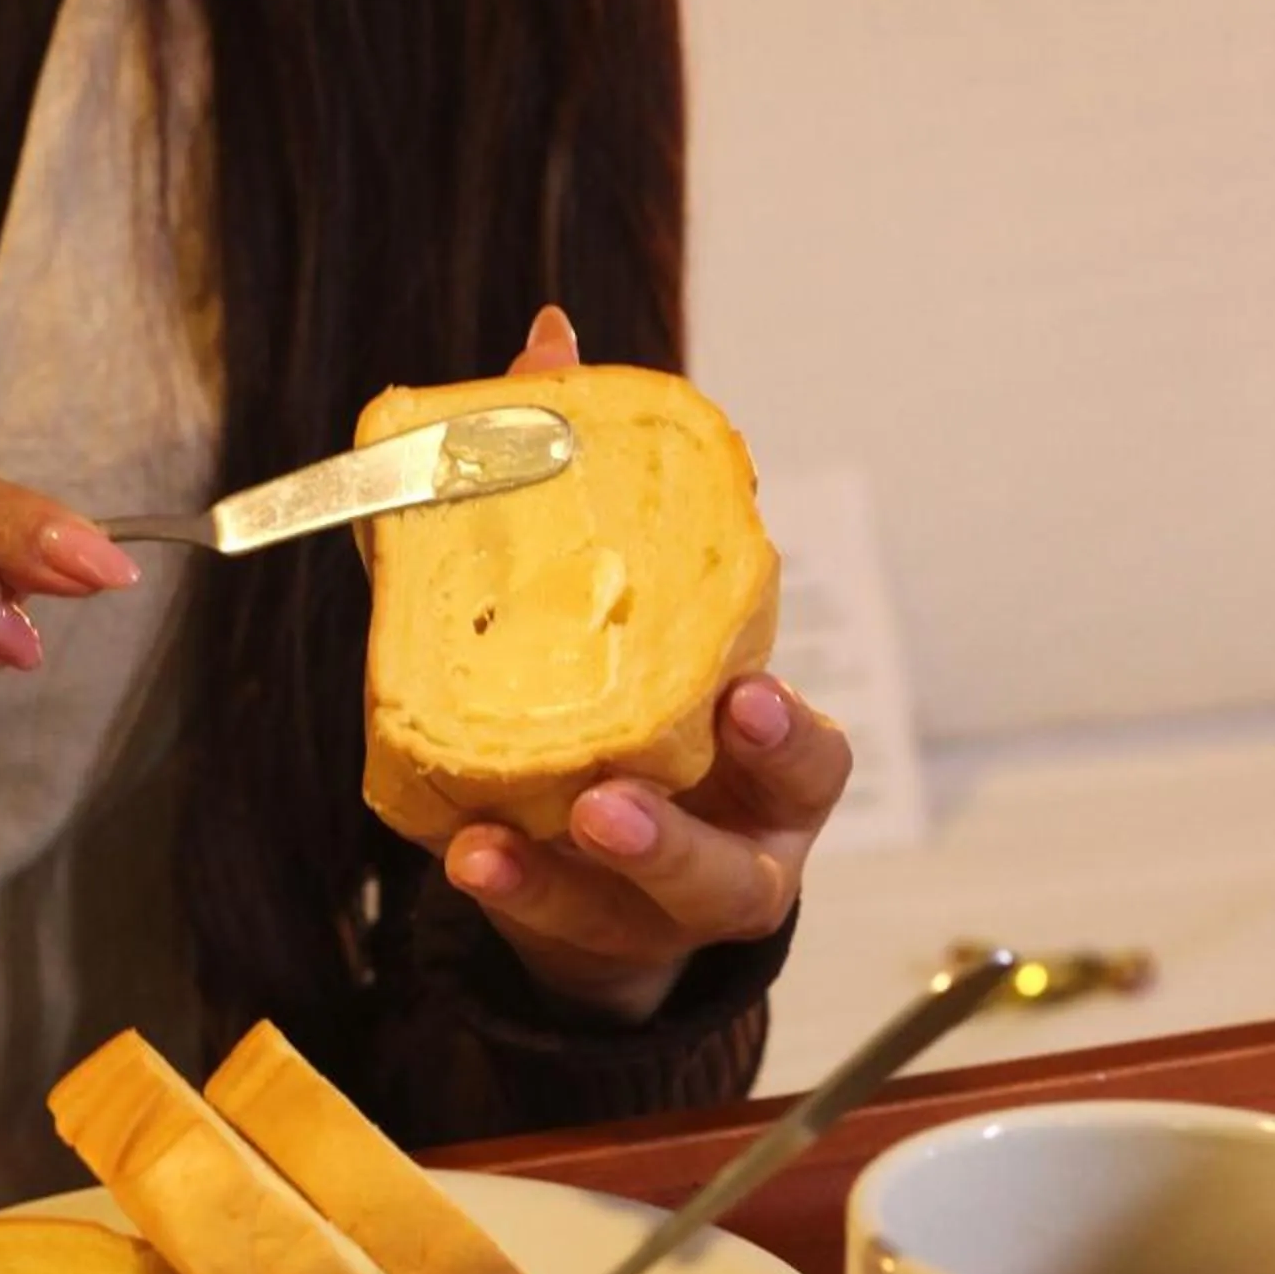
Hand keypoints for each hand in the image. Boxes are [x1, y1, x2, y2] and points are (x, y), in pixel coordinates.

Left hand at [437, 310, 851, 1021]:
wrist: (600, 835)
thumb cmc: (623, 690)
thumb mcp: (616, 598)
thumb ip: (577, 477)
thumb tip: (551, 336)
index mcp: (764, 757)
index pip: (809, 757)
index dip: (787, 736)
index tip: (743, 699)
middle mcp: (737, 843)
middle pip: (736, 866)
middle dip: (676, 834)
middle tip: (610, 796)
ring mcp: (662, 908)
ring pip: (650, 913)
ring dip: (580, 876)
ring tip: (509, 836)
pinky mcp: (590, 936)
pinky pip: (553, 923)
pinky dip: (512, 887)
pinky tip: (465, 850)